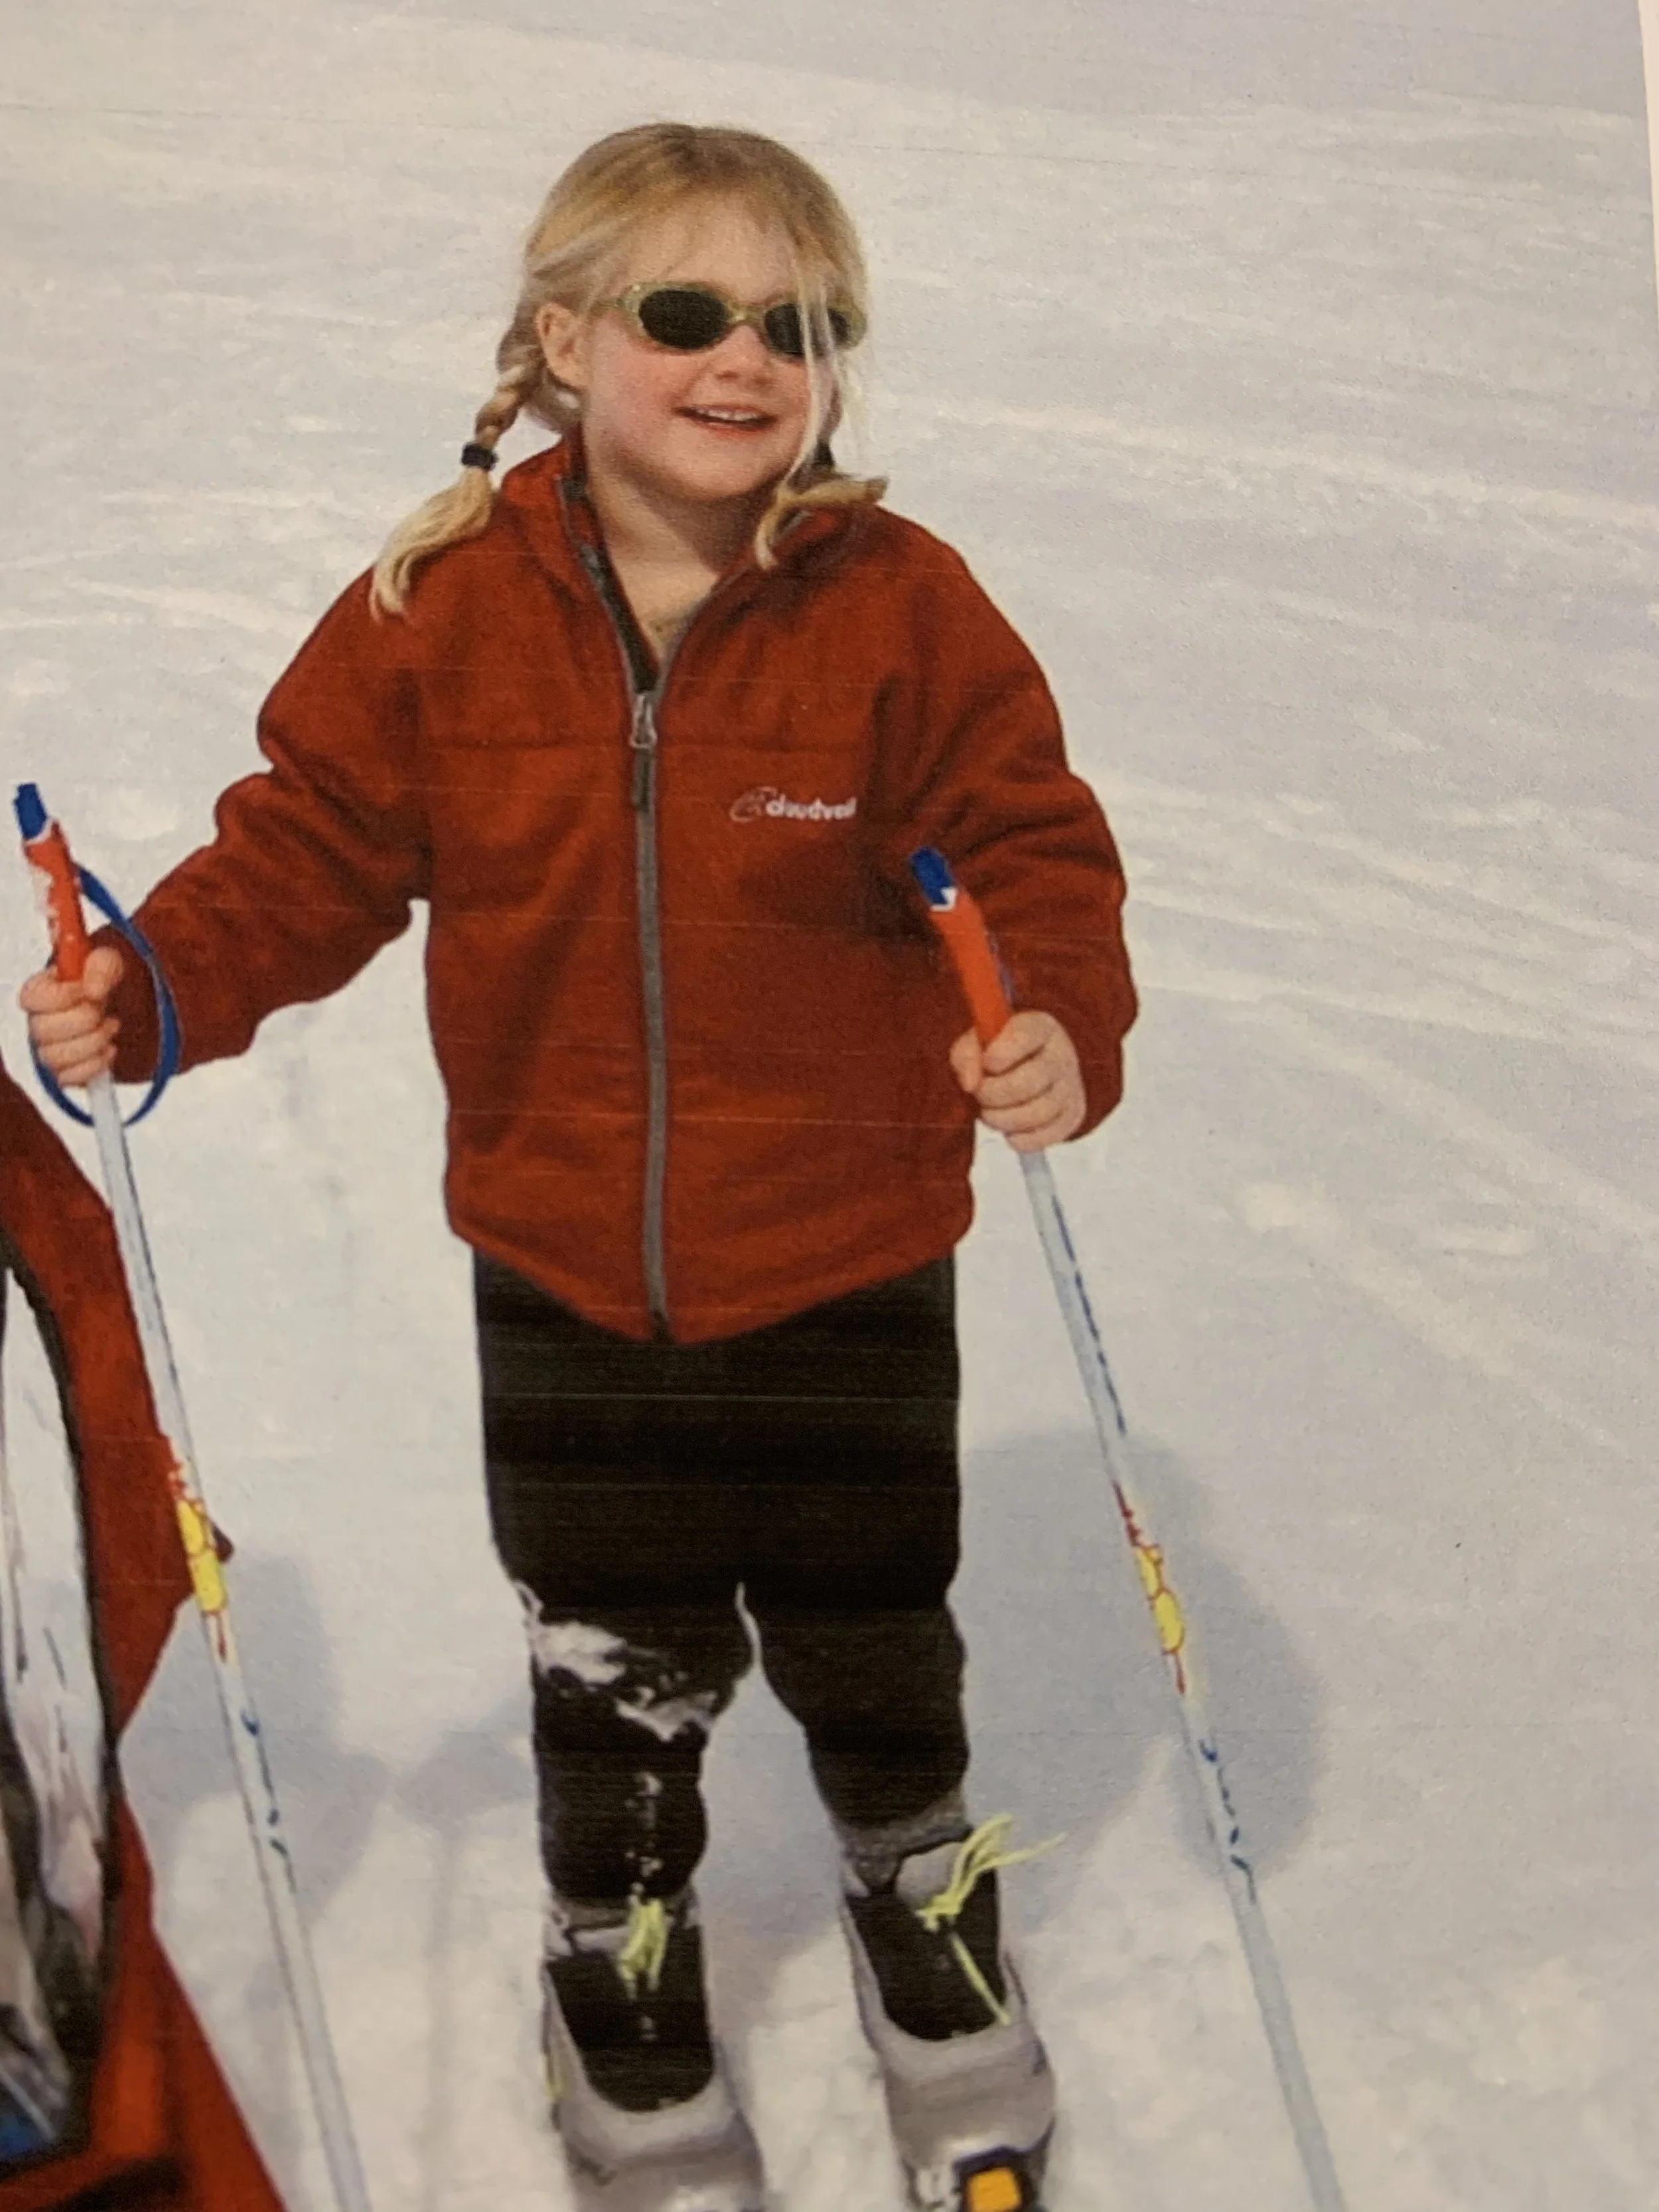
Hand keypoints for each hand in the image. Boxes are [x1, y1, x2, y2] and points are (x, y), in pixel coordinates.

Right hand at [18, 946, 124, 1087]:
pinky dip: (96, 1064)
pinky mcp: (64, 1071)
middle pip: (43, 1030)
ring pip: (56, 1057)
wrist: (120, 1004)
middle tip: (103, 1010)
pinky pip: (70, 1078)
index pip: (30, 999)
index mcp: (38, 991)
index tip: (88, 991)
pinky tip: (109, 1048)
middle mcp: (36, 1022)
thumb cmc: (103, 980)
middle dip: (84, 1020)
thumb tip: (93, 990)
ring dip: (93, 1042)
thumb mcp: (106, 961)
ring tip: (111, 1026)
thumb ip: (99, 967)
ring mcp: (48, 1049)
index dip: (61, 997)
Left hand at [949, 1010, 1084, 1152]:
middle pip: (1031, 1080)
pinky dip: (1022, 1140)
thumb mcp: (977, 1043)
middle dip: (995, 1093)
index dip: (1000, 1055)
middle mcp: (1061, 1055)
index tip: (986, 1064)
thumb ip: (967, 1055)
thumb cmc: (1000, 1052)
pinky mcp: (1072, 1114)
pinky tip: (1009, 1132)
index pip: (1025, 1037)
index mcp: (1040, 1027)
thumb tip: (970, 1084)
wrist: (1033, 1065)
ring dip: (1005, 1120)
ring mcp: (1070, 1086)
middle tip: (980, 1095)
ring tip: (989, 1114)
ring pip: (1040, 1112)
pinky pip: (1049, 1135)